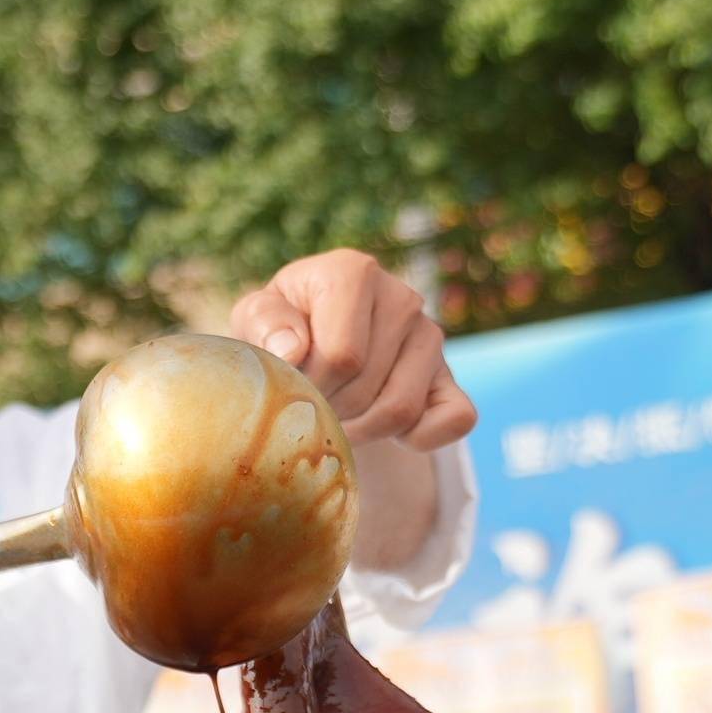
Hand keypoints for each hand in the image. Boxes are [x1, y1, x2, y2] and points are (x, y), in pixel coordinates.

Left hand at [232, 249, 476, 451]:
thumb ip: (264, 325)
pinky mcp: (450, 377)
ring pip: (401, 410)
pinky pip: (456, 420)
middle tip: (309, 406)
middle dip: (329, 411)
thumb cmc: (280, 329)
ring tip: (336, 417)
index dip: (311, 388)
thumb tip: (292, 351)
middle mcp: (401, 297)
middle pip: (366, 387)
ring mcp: (431, 337)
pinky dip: (419, 440)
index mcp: (353, 272)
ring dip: (360, 430)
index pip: (342, 356)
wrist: (313, 343)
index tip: (291, 386)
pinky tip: (383, 430)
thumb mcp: (256, 317)